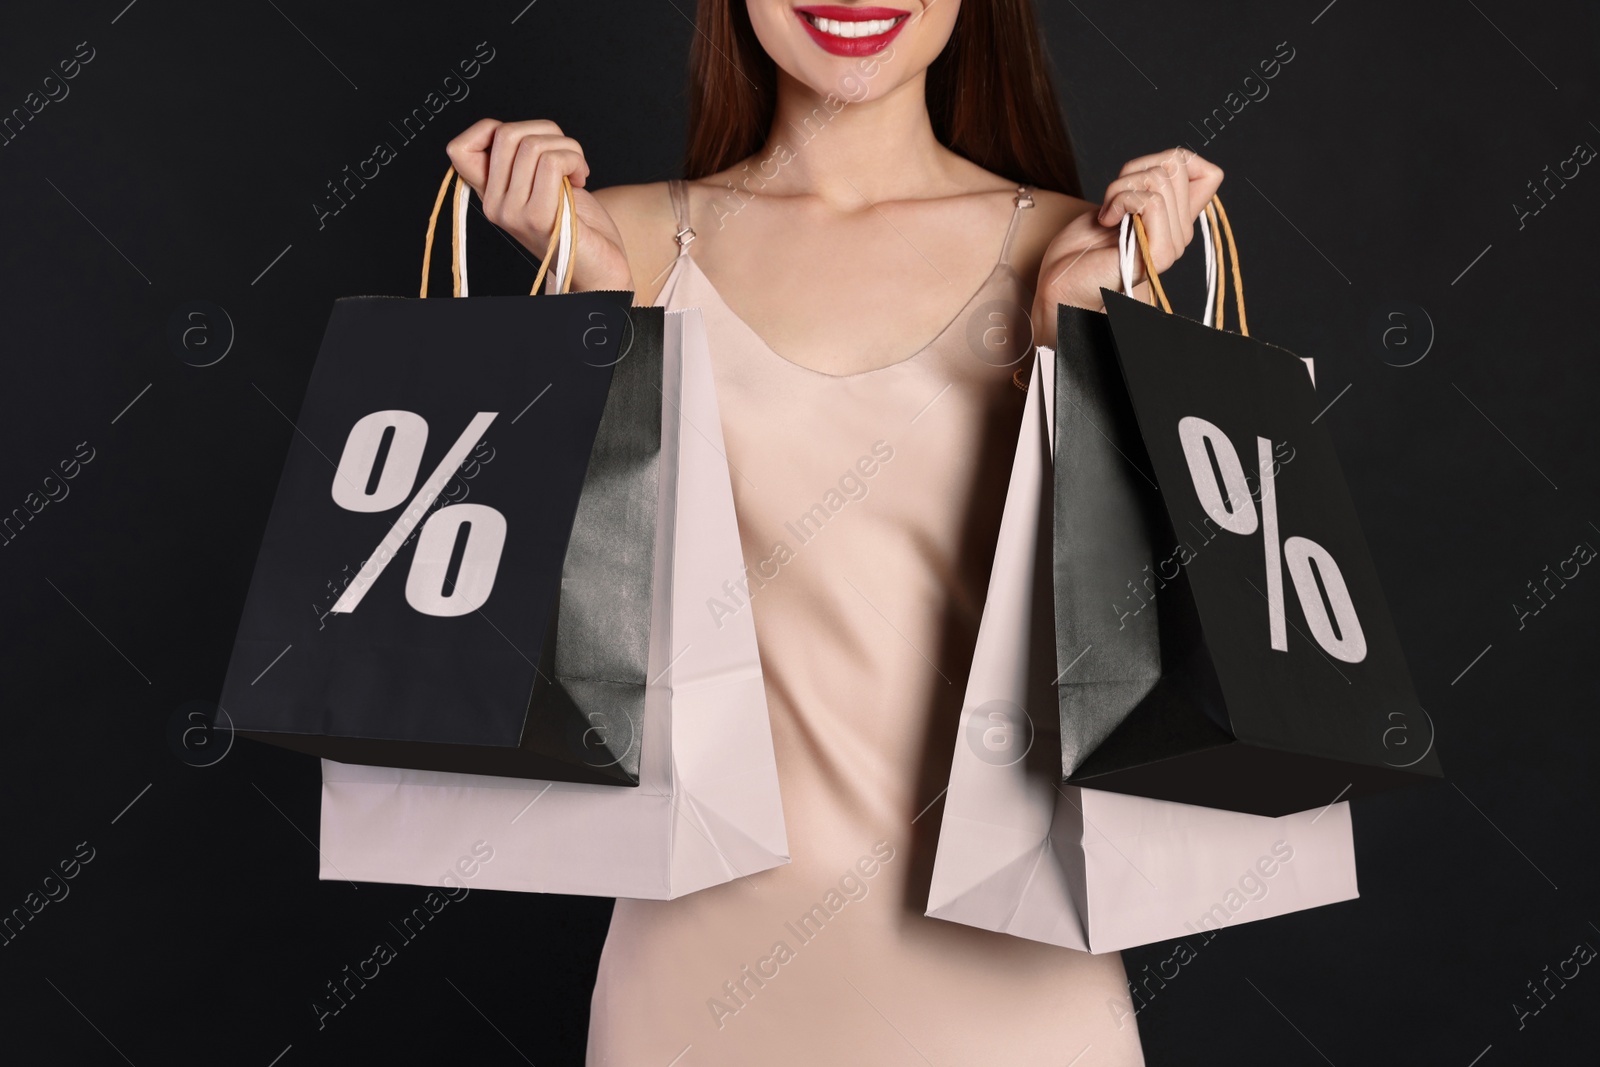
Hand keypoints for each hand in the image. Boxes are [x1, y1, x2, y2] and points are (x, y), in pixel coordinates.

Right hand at [446, 118, 632, 291]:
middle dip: (546, 132)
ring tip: (577, 169)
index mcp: (489, 195)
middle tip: (566, 155)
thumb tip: (516, 129)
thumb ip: (521, 159)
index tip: (527, 144)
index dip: (490, 129)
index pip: (458, 149)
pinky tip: (581, 179)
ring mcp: (513, 214)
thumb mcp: (539, 184)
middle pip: (506, 134)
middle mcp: (494, 206)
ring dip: (568, 147)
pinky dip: (575, 160)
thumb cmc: (574, 221)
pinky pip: (552, 163)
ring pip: (533, 145)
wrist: (600, 266)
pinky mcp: (539, 218)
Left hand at [1032, 148, 1223, 344]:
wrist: (1062, 282)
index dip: (1177, 159)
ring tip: (1107, 214)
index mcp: (1176, 221)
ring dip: (1120, 188)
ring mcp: (1173, 245)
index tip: (1139, 177)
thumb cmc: (1083, 245)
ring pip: (1160, 179)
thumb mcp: (1120, 201)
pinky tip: (1106, 221)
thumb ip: (1148, 185)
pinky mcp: (1160, 254)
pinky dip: (1120, 201)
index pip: (1210, 174)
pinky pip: (1150, 201)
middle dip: (1134, 170)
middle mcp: (1181, 234)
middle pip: (1176, 165)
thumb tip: (1177, 158)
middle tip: (1112, 200)